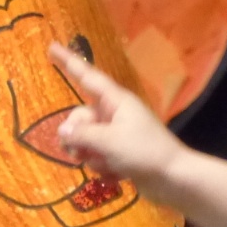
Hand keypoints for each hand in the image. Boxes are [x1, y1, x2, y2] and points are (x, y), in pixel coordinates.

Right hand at [47, 41, 226, 226]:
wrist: (174, 180)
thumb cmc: (145, 152)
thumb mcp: (108, 141)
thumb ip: (82, 134)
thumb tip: (62, 132)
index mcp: (116, 101)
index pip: (87, 77)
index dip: (69, 62)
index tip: (52, 46)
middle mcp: (115, 114)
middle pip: (80, 118)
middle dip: (77, 137)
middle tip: (80, 153)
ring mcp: (118, 135)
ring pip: (87, 141)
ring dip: (91, 157)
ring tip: (109, 165)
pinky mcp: (121, 155)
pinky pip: (98, 158)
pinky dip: (103, 168)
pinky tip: (118, 176)